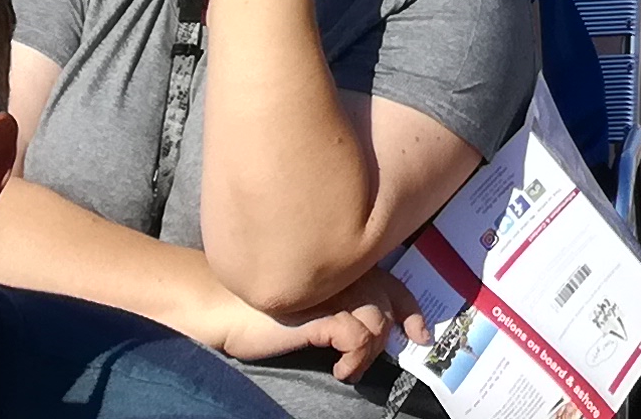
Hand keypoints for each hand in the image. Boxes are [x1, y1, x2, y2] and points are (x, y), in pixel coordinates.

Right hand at [204, 276, 413, 382]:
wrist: (221, 307)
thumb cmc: (260, 310)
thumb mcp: (307, 305)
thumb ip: (336, 305)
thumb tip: (364, 331)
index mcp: (341, 269)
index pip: (390, 283)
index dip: (410, 309)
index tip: (419, 334)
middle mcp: (342, 275)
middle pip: (388, 303)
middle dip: (387, 338)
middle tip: (364, 362)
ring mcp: (332, 292)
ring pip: (376, 322)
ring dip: (367, 355)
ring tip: (347, 370)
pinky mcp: (318, 314)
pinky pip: (356, 337)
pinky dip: (354, 359)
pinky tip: (339, 371)